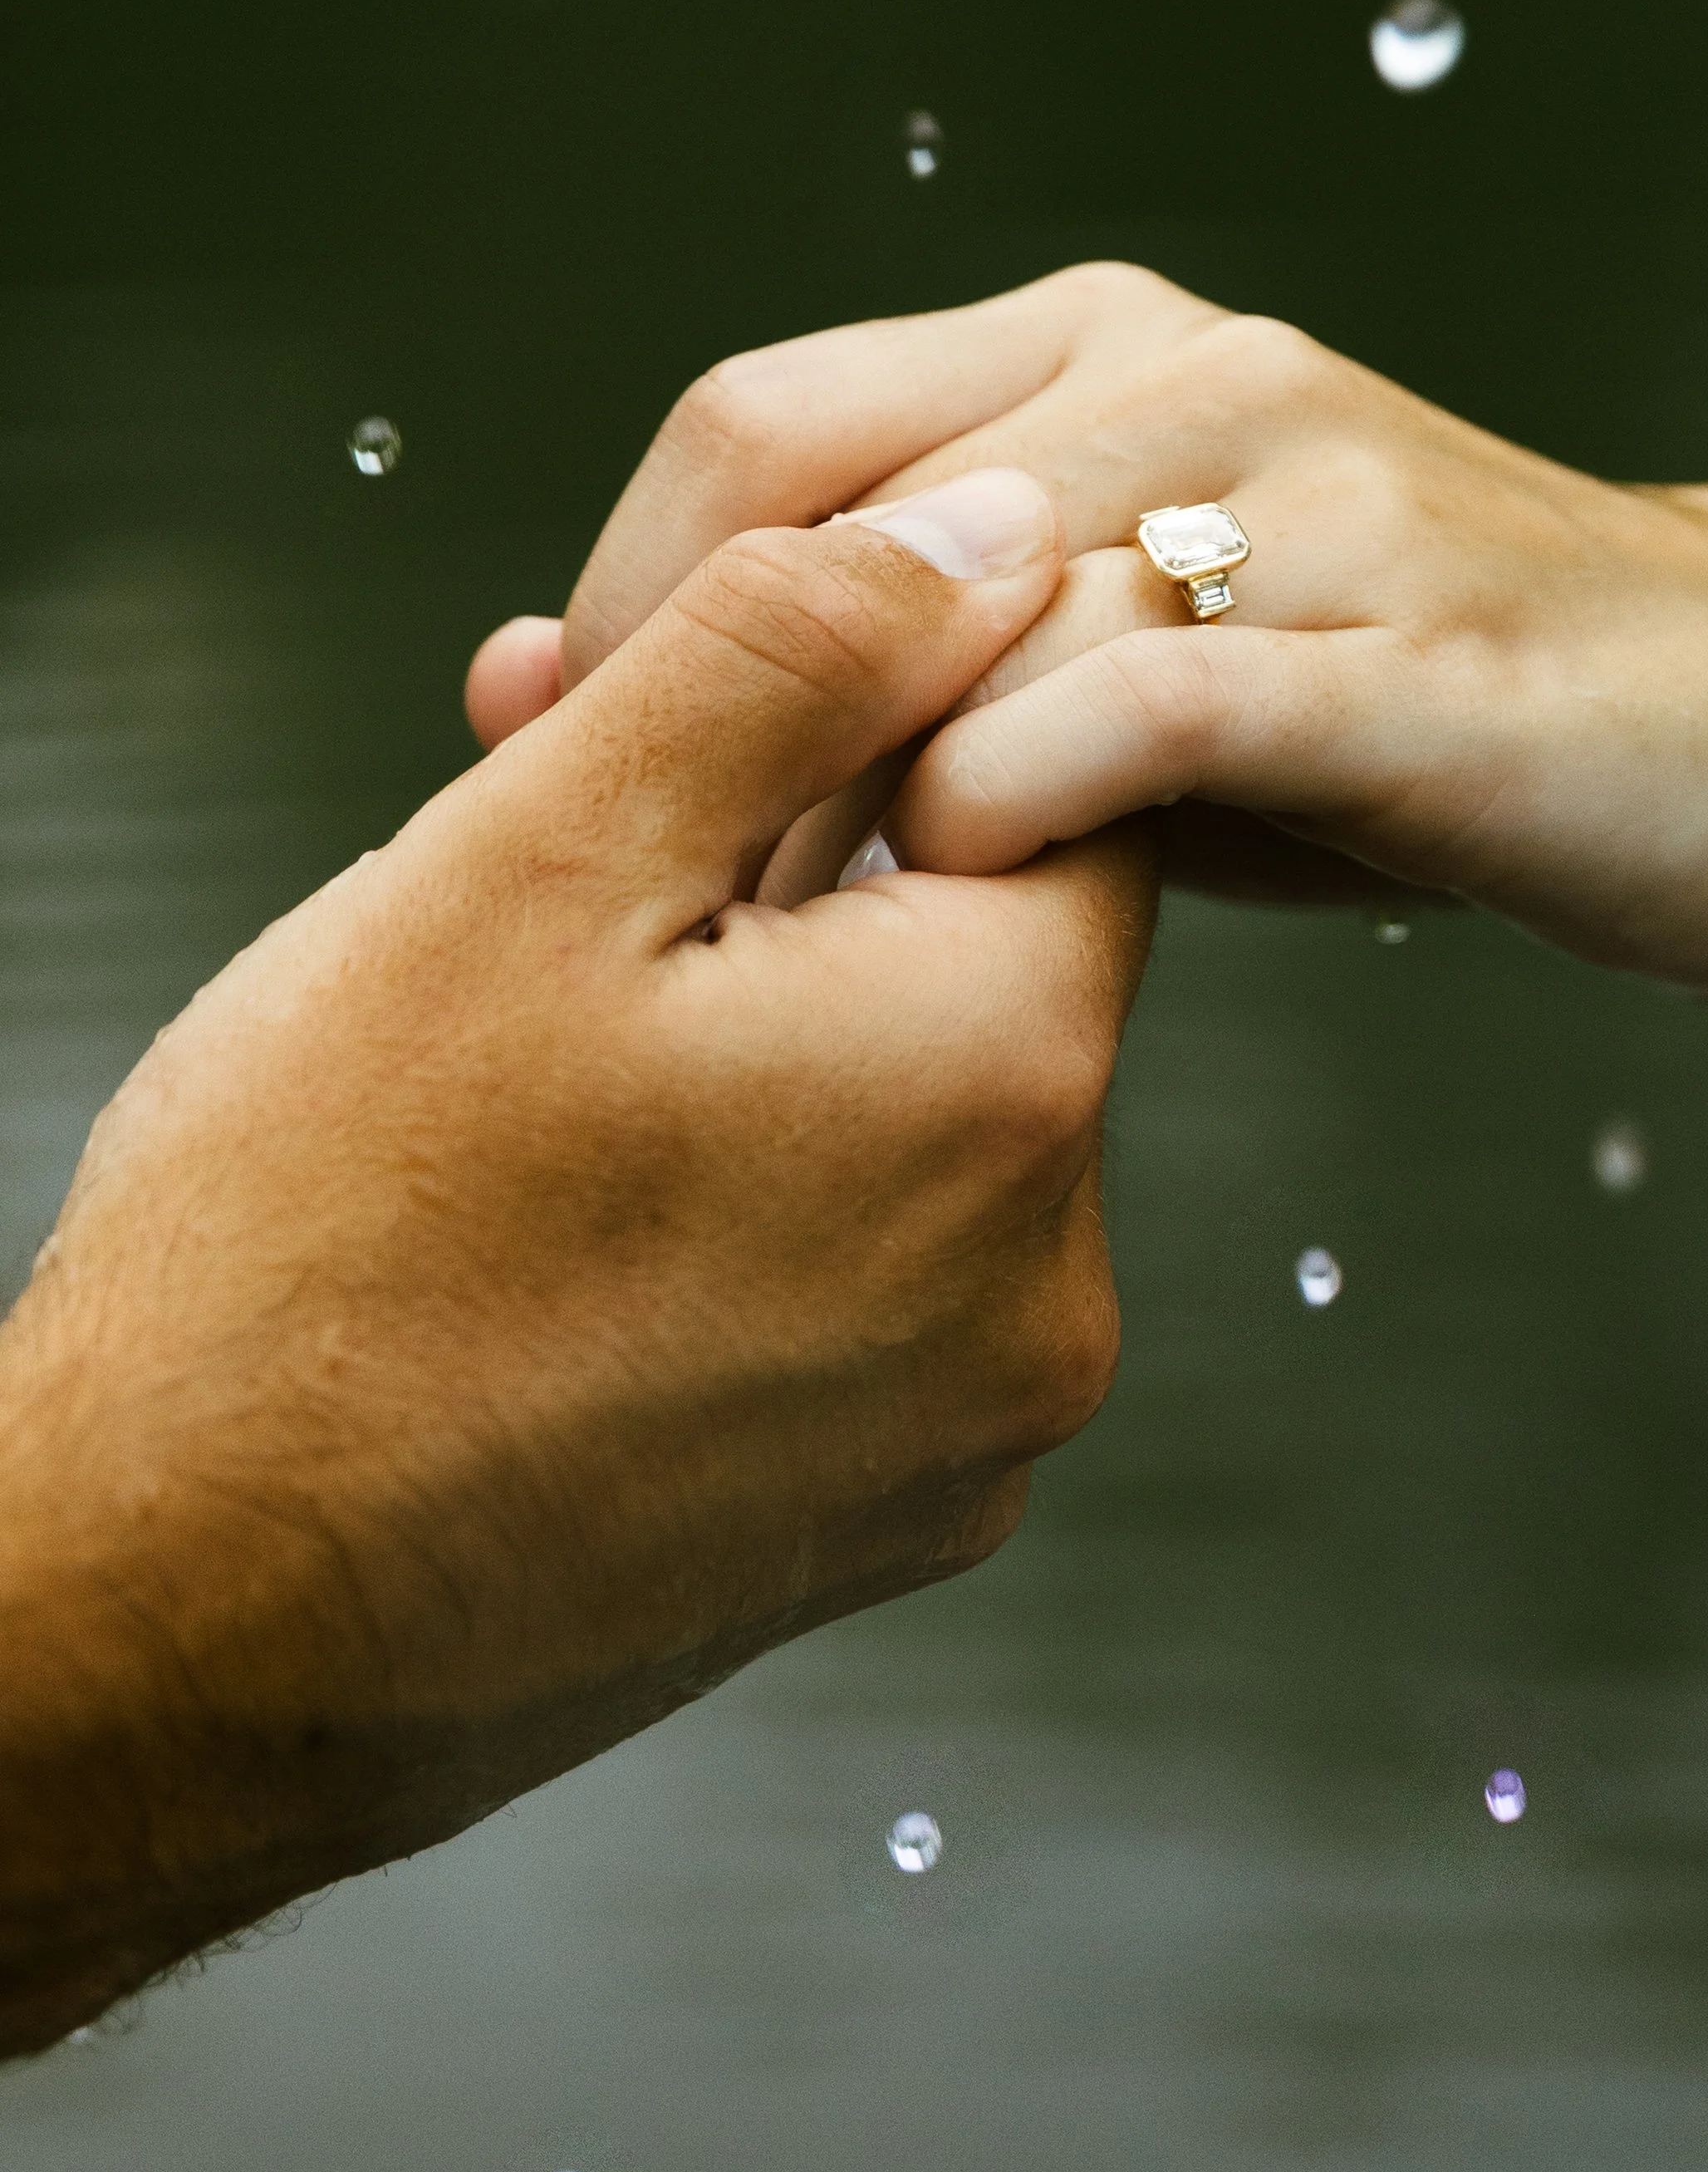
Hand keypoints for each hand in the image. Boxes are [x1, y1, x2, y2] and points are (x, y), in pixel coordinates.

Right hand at [0, 469, 1154, 2053]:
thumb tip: (999, 532)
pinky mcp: (883, 1519)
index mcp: (1003, 1079)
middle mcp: (1049, 1279)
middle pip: (987, 949)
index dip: (880, 702)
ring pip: (915, 1114)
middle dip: (790, 865)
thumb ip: (796, 658)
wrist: (175, 1640)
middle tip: (558, 854)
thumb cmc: (312, 1255)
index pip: (1069, 774)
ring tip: (529, 1046)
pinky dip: (756, 1201)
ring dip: (760, 1030)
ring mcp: (971, 1428)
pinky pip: (870, 1278)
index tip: (709, 715)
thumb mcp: (536, 863)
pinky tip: (571, 1200)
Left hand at [469, 264, 1707, 987]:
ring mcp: (1305, 487)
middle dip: (692, 716)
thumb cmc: (1397, 709)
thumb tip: (545, 693)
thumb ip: (894, 668)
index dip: (623, 613)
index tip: (563, 783)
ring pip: (959, 604)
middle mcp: (1183, 368)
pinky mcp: (1409, 643)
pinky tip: (978, 902)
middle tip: (653, 898)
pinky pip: (1139, 701)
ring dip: (836, 793)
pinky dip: (1012, 813)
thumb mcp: (1121, 664)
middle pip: (814, 500)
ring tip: (793, 946)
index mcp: (1092, 349)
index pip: (757, 428)